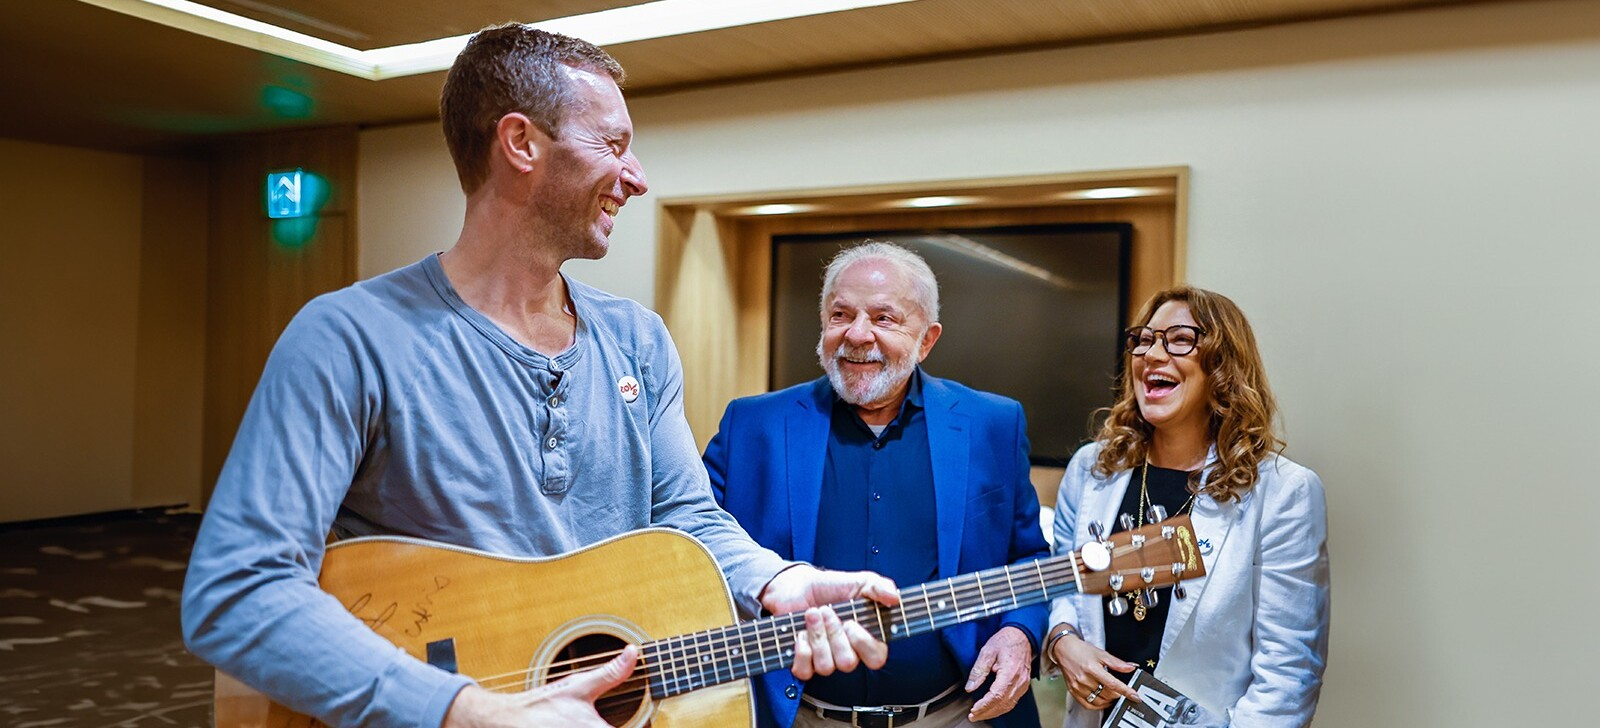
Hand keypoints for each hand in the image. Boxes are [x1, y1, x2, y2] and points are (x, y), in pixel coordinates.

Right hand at [443, 645, 635, 727]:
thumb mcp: (579, 686)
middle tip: (633, 719)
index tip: (646, 719)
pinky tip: (584, 726)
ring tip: (594, 721)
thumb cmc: (544, 705)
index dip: (645, 724)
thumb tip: (633, 653)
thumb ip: (610, 673)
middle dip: (627, 727)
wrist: (509, 722)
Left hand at [759, 565, 898, 680]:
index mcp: (866, 639)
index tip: (852, 622)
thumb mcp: (860, 581)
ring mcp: (825, 660)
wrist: (799, 585)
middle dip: (834, 634)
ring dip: (817, 636)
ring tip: (812, 614)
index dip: (864, 644)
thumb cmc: (831, 587)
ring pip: (826, 667)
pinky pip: (804, 671)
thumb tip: (894, 597)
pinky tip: (801, 632)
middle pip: (848, 663)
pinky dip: (801, 650)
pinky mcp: (803, 662)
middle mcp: (847, 654)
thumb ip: (880, 587)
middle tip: (827, 611)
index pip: (876, 659)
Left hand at [964, 626, 1032, 720]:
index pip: (997, 696)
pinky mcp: (1023, 685)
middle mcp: (1019, 681)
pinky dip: (1001, 708)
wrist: (1021, 635)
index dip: (984, 705)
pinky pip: (1013, 701)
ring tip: (979, 715)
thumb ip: (978, 670)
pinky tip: (992, 709)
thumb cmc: (1005, 641)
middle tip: (973, 716)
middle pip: (1003, 704)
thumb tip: (970, 687)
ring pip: (1008, 705)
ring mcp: (1023, 684)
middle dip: (986, 712)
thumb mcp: (987, 651)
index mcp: (1010, 672)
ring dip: (994, 712)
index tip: (973, 710)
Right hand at [1048, 629, 1139, 710]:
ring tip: (1112, 694)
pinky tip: (1102, 700)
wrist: (1064, 650)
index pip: (1113, 684)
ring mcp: (1078, 687)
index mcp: (1092, 668)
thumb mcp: (1101, 653)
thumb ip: (1117, 663)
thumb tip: (1131, 667)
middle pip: (1107, 694)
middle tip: (1121, 690)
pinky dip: (1098, 705)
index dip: (1126, 691)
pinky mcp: (1073, 691)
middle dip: (1118, 694)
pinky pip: (1088, 704)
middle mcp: (1084, 679)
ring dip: (1109, 700)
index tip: (1135, 696)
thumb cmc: (1082, 650)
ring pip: (1099, 701)